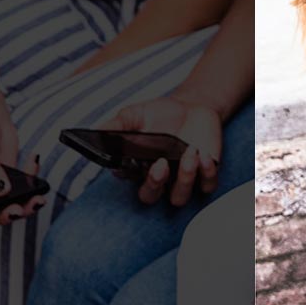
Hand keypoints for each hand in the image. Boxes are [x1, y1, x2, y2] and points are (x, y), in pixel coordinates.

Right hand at [104, 96, 221, 205]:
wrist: (193, 107)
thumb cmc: (160, 114)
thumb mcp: (135, 114)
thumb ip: (116, 124)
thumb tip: (98, 132)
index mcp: (136, 166)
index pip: (126, 177)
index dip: (126, 173)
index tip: (128, 162)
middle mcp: (158, 177)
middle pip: (150, 196)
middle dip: (154, 184)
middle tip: (160, 165)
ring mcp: (181, 178)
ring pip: (178, 197)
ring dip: (184, 178)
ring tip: (189, 153)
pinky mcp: (205, 174)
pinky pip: (207, 185)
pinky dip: (207, 174)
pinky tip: (204, 156)